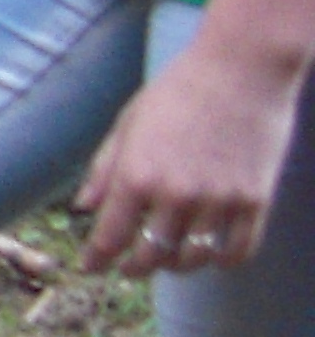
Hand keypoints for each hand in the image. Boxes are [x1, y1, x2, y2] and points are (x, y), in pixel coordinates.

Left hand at [77, 28, 303, 276]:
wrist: (242, 68)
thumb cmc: (178, 90)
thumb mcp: (127, 123)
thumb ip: (104, 169)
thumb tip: (83, 208)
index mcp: (136, 176)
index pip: (109, 238)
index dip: (96, 260)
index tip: (90, 267)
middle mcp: (175, 196)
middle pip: (151, 257)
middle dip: (134, 268)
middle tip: (129, 267)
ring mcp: (218, 202)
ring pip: (193, 260)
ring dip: (176, 265)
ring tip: (169, 257)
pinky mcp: (255, 201)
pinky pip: (237, 251)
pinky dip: (221, 261)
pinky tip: (210, 254)